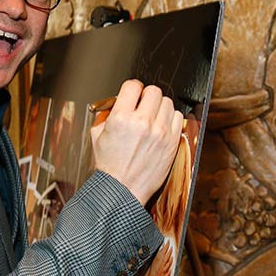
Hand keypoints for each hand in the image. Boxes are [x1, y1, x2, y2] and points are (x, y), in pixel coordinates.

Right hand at [91, 80, 183, 205]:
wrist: (122, 190)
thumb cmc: (110, 166)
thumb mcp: (97, 136)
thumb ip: (107, 115)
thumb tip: (117, 102)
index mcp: (121, 118)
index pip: (133, 86)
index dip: (132, 89)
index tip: (132, 95)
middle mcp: (142, 122)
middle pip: (153, 91)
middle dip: (146, 97)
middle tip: (142, 107)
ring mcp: (159, 132)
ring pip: (167, 102)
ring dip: (159, 107)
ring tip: (152, 117)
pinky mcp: (171, 142)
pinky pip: (178, 117)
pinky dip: (170, 118)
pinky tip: (161, 126)